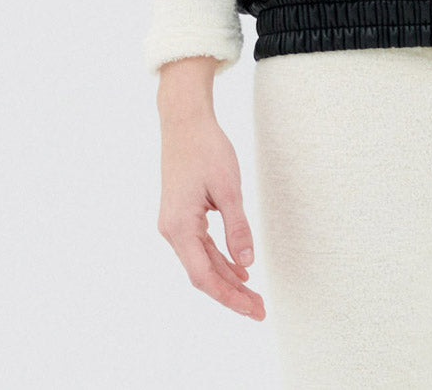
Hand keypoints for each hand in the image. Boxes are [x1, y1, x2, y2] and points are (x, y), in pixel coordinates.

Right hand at [157, 107, 265, 319]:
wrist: (184, 122)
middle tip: (259, 309)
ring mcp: (174, 224)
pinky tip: (239, 270)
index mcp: (179, 227)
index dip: (229, 297)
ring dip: (227, 279)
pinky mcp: (180, 216)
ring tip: (253, 295)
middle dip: (231, 294)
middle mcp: (172, 231)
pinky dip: (219, 260)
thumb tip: (247, 264)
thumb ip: (237, 227)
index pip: (204, 276)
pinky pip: (200, 247)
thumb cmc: (206, 148)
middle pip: (202, 274)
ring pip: (201, 262)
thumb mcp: (228, 187)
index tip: (253, 309)